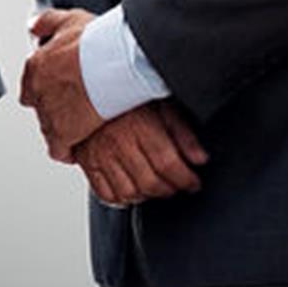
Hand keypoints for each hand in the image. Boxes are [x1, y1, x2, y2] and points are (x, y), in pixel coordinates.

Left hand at [20, 7, 104, 159]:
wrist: (114, 62)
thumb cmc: (96, 41)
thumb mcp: (68, 20)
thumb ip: (46, 23)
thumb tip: (33, 28)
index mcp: (36, 66)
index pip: (30, 84)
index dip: (45, 88)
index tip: (60, 89)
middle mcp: (37, 90)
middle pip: (39, 107)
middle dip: (54, 108)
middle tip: (74, 107)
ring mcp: (49, 113)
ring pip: (48, 128)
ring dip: (61, 129)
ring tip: (80, 127)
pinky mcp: (64, 133)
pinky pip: (59, 150)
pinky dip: (67, 151)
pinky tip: (79, 148)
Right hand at [73, 101, 208, 205]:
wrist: (90, 88)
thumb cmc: (127, 96)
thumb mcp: (162, 105)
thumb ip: (183, 133)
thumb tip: (200, 159)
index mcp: (140, 127)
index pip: (168, 165)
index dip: (187, 179)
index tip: (193, 182)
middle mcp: (119, 144)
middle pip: (150, 183)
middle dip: (170, 189)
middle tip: (177, 185)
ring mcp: (100, 155)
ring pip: (129, 192)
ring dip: (147, 195)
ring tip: (155, 187)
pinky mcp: (87, 162)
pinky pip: (105, 193)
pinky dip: (121, 198)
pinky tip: (132, 189)